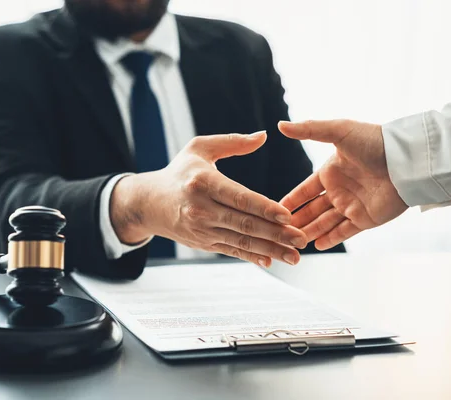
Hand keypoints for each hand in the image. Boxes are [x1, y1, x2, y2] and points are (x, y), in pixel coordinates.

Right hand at [111, 131, 306, 265]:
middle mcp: (201, 208)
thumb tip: (263, 136)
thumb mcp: (200, 148)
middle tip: (300, 239)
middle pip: (244, 223)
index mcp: (203, 182)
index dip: (264, 207)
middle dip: (275, 233)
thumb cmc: (179, 172)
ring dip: (270, 250)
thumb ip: (232, 142)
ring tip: (294, 256)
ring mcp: (202, 229)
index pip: (239, 197)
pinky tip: (271, 260)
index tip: (287, 215)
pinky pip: (231, 251)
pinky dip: (252, 256)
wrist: (149, 203)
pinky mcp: (203, 243)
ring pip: (241, 241)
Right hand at [278, 120, 408, 249]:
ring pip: (325, 222)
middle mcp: (340, 190)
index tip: (274, 209)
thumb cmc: (374, 141)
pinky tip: (316, 246)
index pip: (305, 190)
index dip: (291, 200)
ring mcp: (352, 205)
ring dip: (310, 231)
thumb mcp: (338, 131)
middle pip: (313, 209)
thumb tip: (281, 125)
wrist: (406, 160)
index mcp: (331, 172)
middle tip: (279, 230)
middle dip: (297, 220)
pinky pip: (344, 232)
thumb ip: (309, 130)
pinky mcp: (366, 219)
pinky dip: (331, 239)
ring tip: (293, 242)